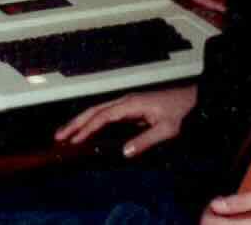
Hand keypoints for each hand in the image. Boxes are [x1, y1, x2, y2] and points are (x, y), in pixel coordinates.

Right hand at [54, 84, 196, 156]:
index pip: (103, 116)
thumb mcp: (166, 129)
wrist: (193, 99)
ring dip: (81, 121)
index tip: (73, 140)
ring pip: (98, 110)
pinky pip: (106, 114)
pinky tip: (87, 131)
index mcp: (131, 104)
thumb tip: (123, 152)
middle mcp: (126, 101)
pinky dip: (93, 122)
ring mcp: (127, 103)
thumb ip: (145, 140)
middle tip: (58, 137)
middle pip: (95, 110)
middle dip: (75, 123)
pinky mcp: (131, 107)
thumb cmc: (180, 111)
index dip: (87, 129)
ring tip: (65, 134)